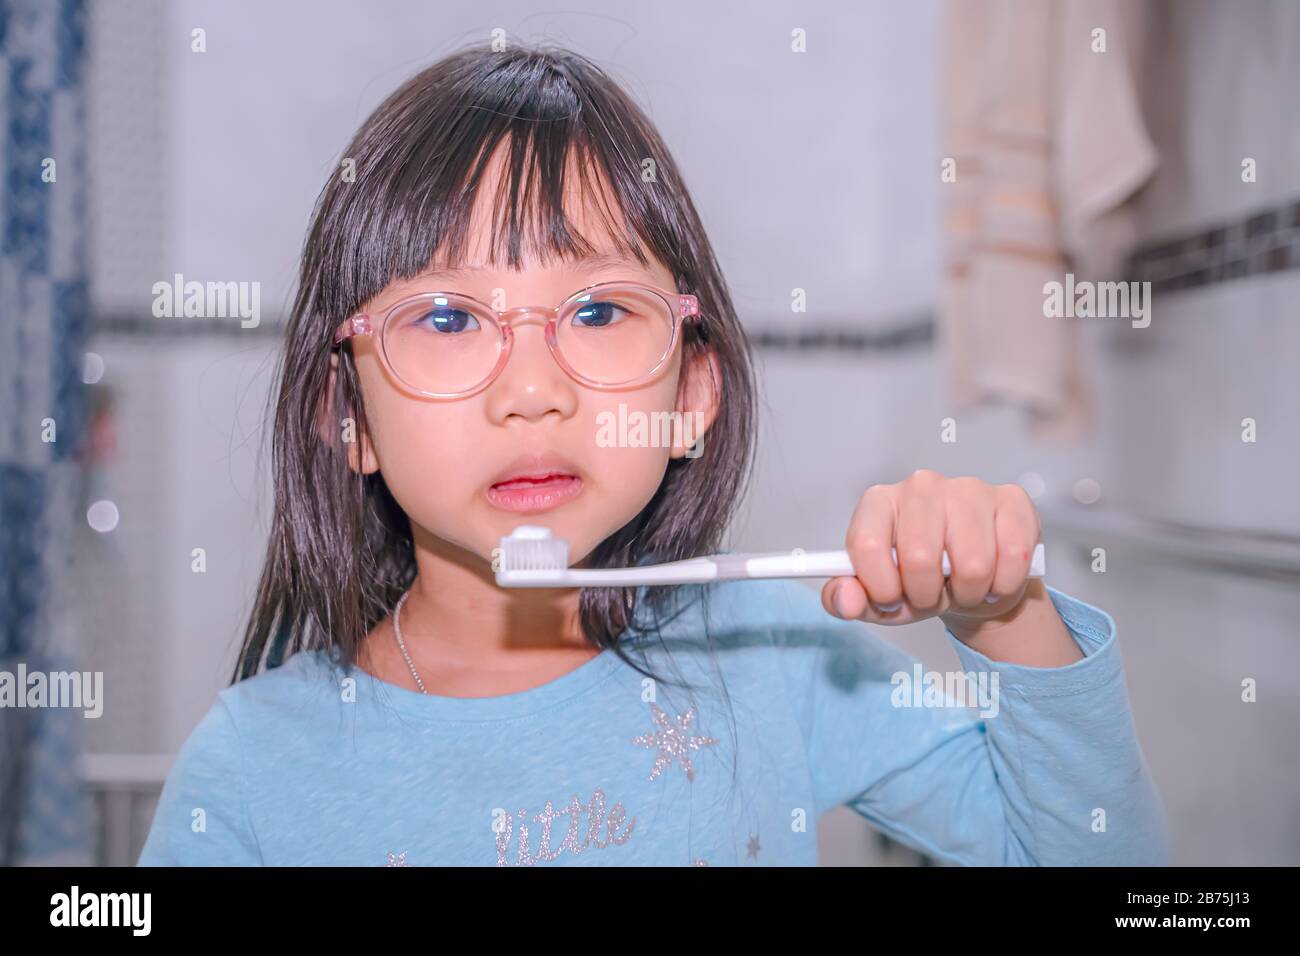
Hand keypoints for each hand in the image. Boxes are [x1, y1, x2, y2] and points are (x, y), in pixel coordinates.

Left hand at [821, 469, 1041, 632]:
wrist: (974, 582)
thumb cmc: (919, 583)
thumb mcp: (877, 599)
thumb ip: (847, 600)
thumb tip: (846, 599)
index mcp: (879, 502)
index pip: (868, 545)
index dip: (881, 587)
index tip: (891, 599)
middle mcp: (921, 486)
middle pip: (920, 558)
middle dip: (927, 595)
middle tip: (931, 595)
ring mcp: (968, 488)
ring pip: (973, 564)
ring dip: (968, 593)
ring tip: (962, 587)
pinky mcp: (1011, 500)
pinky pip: (1013, 557)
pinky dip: (1003, 584)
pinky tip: (994, 577)